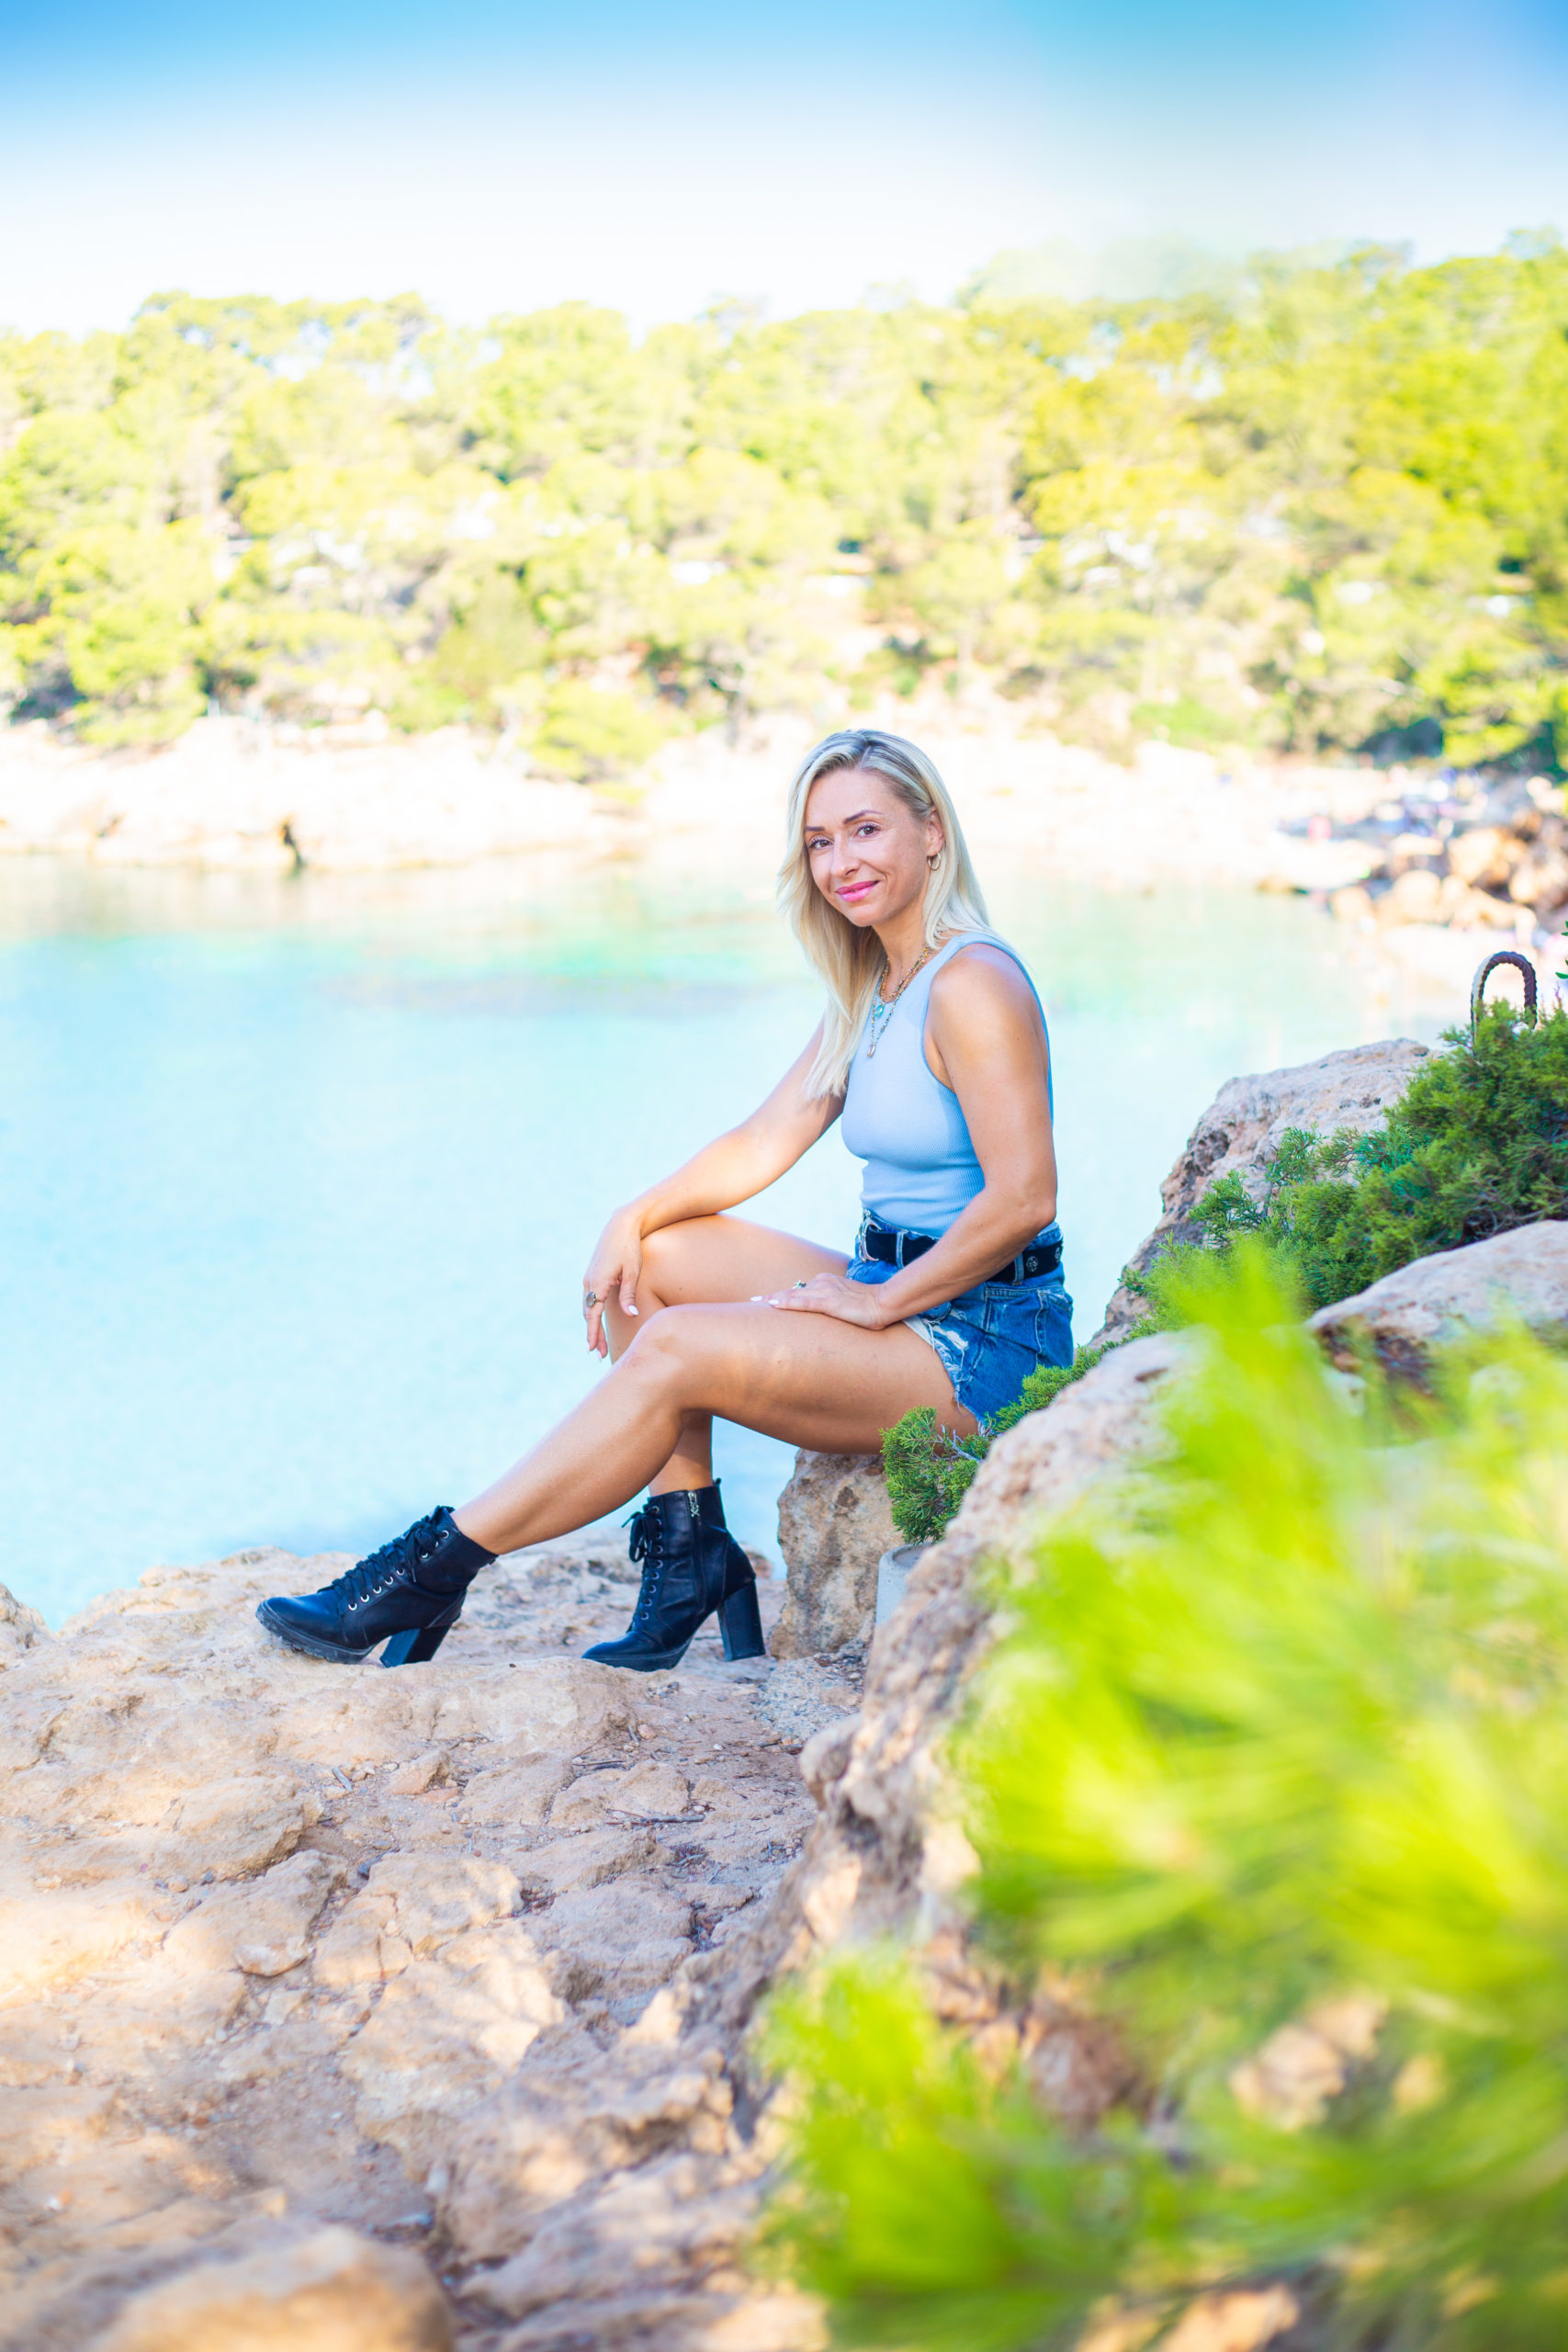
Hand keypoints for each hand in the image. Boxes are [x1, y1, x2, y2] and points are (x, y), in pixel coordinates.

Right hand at [582, 1210, 643, 1357]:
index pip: (593, 1315)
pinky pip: (590, 1299)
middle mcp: (589, 1282)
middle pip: (588, 1315)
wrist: (621, 1224)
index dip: (593, 1333)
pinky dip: (593, 1313)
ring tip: (599, 1344)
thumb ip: (629, 1295)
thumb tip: (631, 1315)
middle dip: (593, 1335)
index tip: (592, 1350)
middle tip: (598, 1355)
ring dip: (593, 1325)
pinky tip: (598, 1321)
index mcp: (598, 1283)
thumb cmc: (630, 1248)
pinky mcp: (592, 1274)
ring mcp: (589, 1278)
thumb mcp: (632, 1272)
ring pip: (588, 1307)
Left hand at [752, 1271, 892, 1329]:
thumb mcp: (848, 1303)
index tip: (767, 1299)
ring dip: (773, 1299)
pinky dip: (786, 1303)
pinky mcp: (828, 1302)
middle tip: (752, 1300)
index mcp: (827, 1281)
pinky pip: (802, 1303)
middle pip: (792, 1291)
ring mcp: (825, 1291)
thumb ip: (835, 1305)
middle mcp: (823, 1282)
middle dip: (772, 1296)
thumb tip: (829, 1314)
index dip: (783, 1295)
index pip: (800, 1289)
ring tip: (756, 1303)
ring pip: (793, 1295)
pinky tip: (773, 1305)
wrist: (885, 1303)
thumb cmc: (871, 1306)